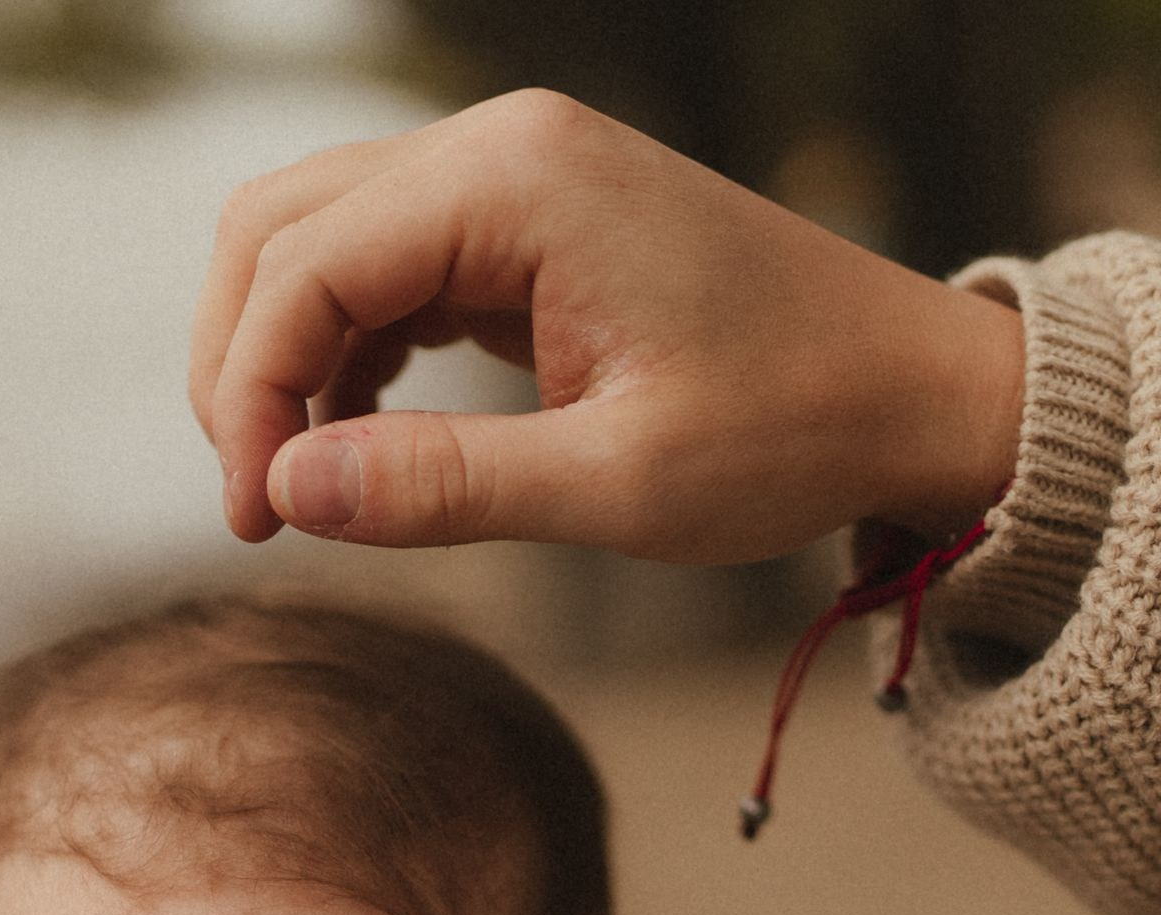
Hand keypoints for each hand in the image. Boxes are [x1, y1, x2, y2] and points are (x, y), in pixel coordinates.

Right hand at [190, 90, 1023, 562]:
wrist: (916, 390)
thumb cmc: (796, 430)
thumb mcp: (620, 483)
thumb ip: (445, 486)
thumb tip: (288, 496)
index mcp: (516, 180)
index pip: (302, 266)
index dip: (249, 398)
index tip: (258, 522)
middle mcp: (501, 146)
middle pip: (282, 227)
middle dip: (244, 365)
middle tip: (262, 505)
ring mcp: (515, 174)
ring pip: (324, 240)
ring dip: (289, 356)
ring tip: (303, 489)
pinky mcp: (533, 220)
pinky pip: (394, 266)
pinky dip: (355, 349)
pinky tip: (365, 443)